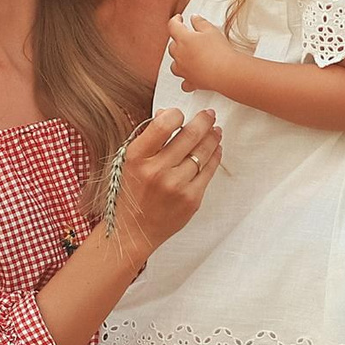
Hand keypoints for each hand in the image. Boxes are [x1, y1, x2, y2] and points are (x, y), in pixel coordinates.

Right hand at [106, 107, 220, 264]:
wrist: (134, 231)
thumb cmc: (131, 194)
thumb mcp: (129, 162)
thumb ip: (148, 139)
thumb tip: (167, 114)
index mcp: (137, 157)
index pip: (163, 124)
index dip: (176, 114)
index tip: (180, 114)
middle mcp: (156, 170)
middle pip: (189, 135)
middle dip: (203, 121)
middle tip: (208, 115)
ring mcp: (176, 186)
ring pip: (203, 152)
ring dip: (212, 137)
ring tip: (215, 130)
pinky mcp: (191, 199)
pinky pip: (209, 171)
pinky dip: (214, 157)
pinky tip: (215, 149)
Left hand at [166, 15, 244, 94]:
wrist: (226, 72)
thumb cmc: (219, 51)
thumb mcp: (211, 30)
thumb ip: (200, 22)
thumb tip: (194, 18)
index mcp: (183, 39)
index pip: (173, 26)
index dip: (175, 20)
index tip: (179, 18)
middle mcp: (179, 55)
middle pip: (172, 46)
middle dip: (178, 40)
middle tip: (188, 38)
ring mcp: (183, 70)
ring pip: (174, 64)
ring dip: (179, 59)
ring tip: (187, 56)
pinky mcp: (190, 82)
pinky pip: (184, 82)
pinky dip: (186, 79)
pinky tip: (190, 77)